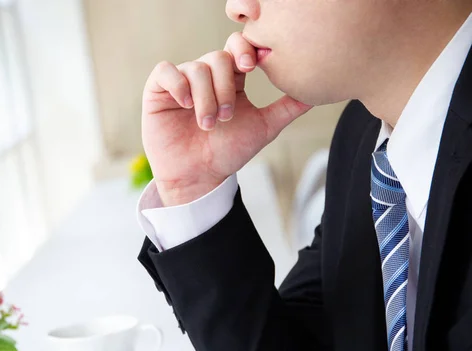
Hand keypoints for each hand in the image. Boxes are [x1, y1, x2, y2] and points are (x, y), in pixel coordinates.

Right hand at [142, 32, 312, 205]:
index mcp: (230, 79)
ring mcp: (182, 83)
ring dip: (205, 97)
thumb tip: (317, 92)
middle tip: (228, 116)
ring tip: (208, 124)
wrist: (200, 178)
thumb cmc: (229, 153)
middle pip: (218, 58)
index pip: (237, 47)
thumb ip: (289, 107)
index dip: (244, 49)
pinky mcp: (158, 92)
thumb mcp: (265, 127)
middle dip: (226, 86)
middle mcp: (206, 77)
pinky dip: (178, 84)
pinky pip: (165, 71)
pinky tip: (186, 105)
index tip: (253, 66)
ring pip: (195, 68)